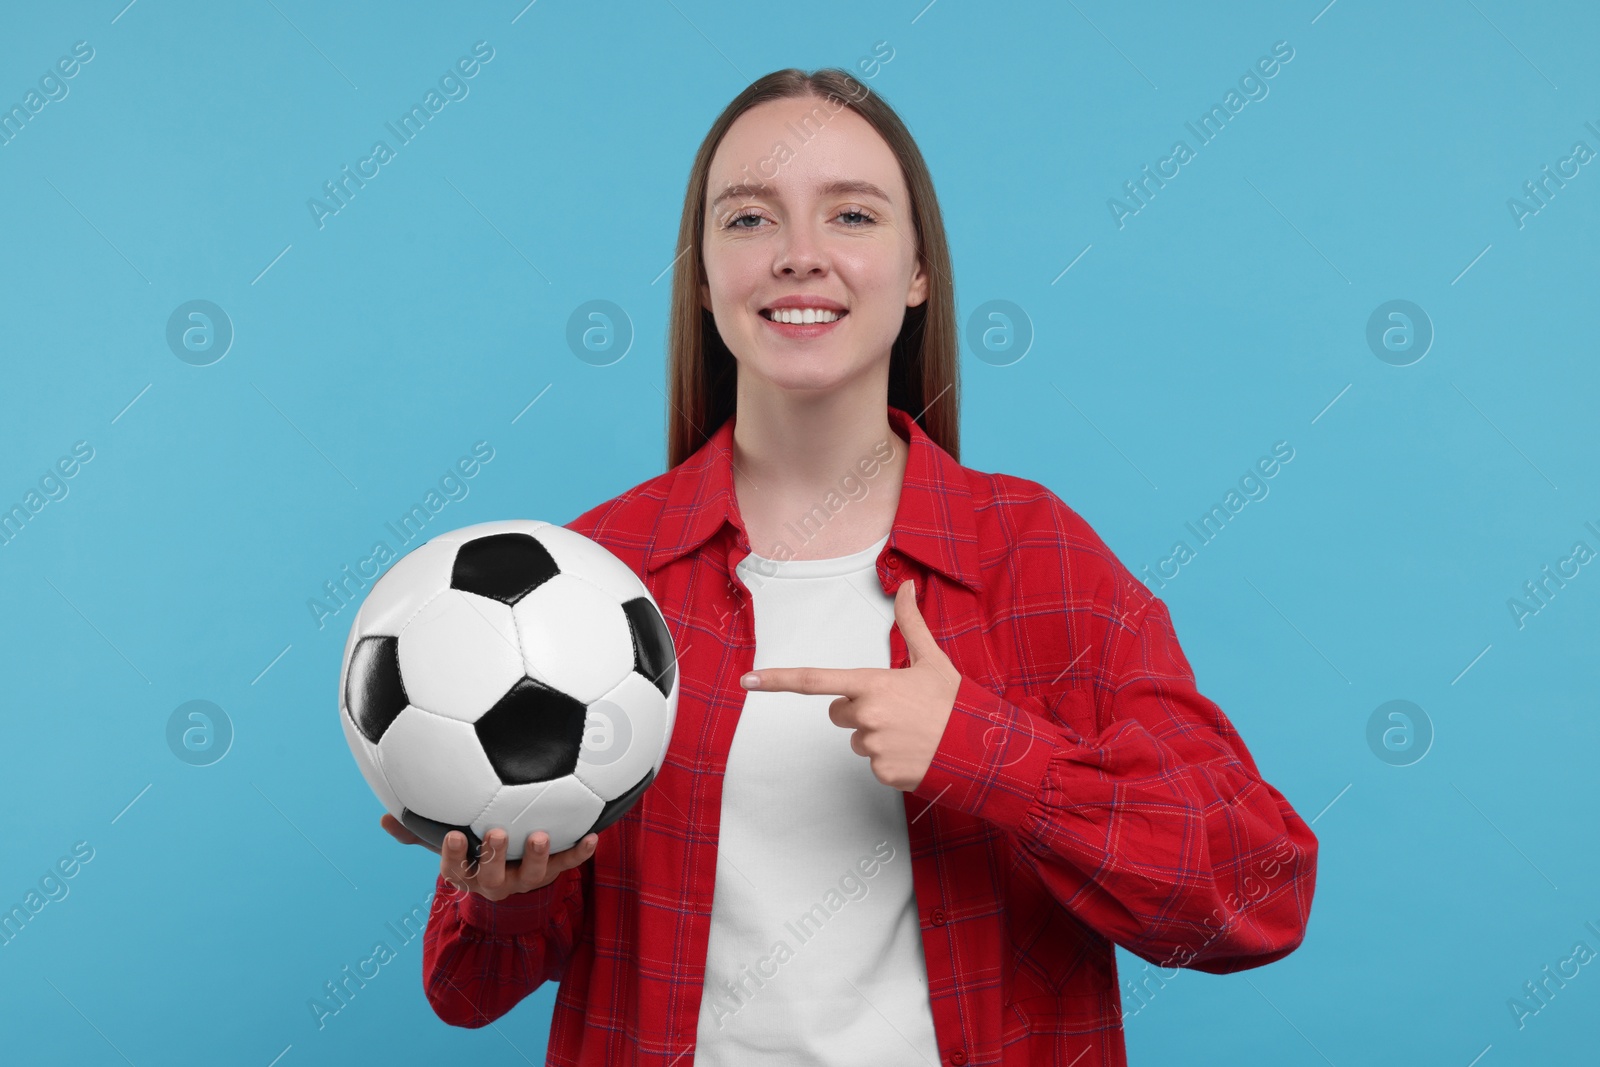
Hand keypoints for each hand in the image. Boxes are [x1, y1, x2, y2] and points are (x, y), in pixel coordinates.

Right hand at [380, 814, 597, 901]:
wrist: (509, 875)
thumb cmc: (472, 850)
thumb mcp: (444, 842)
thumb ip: (417, 831)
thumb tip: (383, 819)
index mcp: (469, 872)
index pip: (455, 868)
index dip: (453, 855)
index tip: (453, 834)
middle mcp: (496, 881)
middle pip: (493, 876)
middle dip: (494, 856)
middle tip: (497, 832)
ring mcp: (526, 878)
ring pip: (532, 876)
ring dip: (537, 857)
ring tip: (540, 835)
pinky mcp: (553, 871)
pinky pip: (568, 865)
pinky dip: (579, 852)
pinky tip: (593, 835)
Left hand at [741, 579, 959, 791]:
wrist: (980, 747)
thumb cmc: (953, 701)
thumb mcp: (931, 659)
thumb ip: (911, 623)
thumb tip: (907, 585)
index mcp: (872, 684)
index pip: (815, 680)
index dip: (778, 680)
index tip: (748, 680)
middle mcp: (866, 716)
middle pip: (838, 713)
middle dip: (858, 710)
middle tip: (896, 710)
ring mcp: (872, 747)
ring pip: (855, 739)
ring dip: (875, 735)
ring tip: (910, 732)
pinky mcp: (882, 774)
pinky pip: (871, 763)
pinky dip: (889, 759)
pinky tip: (913, 751)